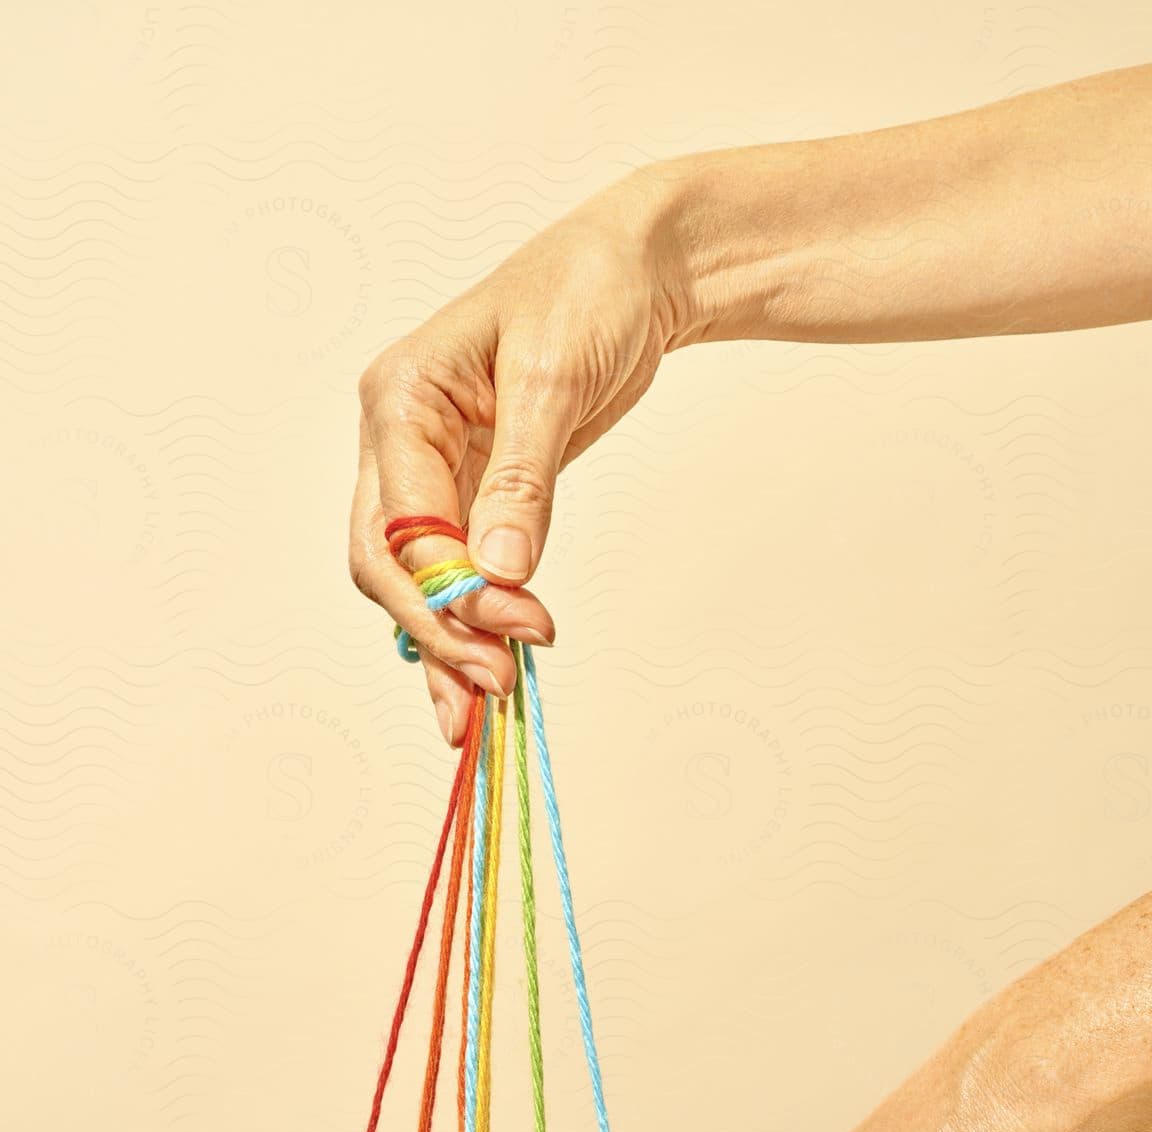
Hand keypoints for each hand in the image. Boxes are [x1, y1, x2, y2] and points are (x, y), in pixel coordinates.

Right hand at [350, 173, 679, 745]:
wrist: (637, 267)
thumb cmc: (590, 291)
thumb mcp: (553, 379)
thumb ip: (522, 480)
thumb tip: (499, 574)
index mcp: (399, 399)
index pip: (399, 526)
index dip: (450, 593)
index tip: (517, 632)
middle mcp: (399, 439)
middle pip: (389, 564)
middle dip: (439, 631)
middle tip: (499, 689)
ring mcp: (431, 468)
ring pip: (416, 581)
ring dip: (446, 646)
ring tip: (480, 719)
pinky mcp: (473, 491)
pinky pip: (456, 572)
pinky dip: (471, 623)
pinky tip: (487, 673)